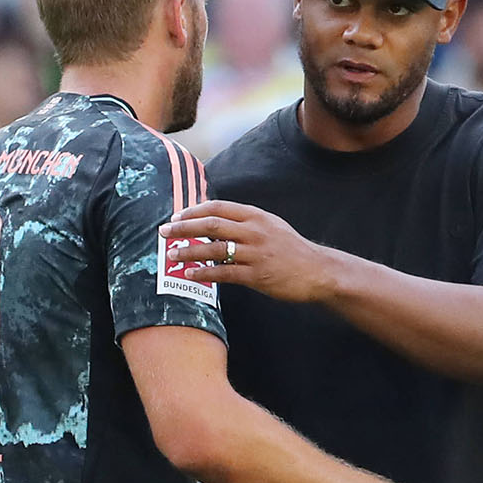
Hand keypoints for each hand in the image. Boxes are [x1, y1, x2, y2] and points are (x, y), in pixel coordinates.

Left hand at [160, 202, 336, 303]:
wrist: (318, 271)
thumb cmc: (291, 250)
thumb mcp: (271, 226)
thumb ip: (245, 222)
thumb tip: (214, 222)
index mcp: (256, 216)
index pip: (218, 208)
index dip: (193, 211)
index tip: (176, 217)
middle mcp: (254, 231)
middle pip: (211, 225)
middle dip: (183, 228)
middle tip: (164, 232)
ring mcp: (256, 253)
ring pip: (215, 248)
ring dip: (189, 251)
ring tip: (172, 255)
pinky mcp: (257, 275)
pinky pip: (225, 273)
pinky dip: (205, 273)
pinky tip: (191, 274)